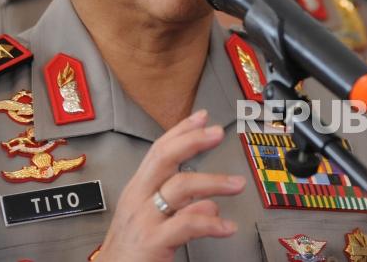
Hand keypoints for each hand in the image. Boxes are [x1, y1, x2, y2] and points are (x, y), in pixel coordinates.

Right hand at [96, 109, 245, 260]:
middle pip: (165, 158)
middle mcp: (138, 199)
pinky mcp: (153, 241)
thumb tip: (209, 202)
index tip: (201, 118)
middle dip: (192, 141)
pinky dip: (211, 223)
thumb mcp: (150, 223)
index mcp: (137, 191)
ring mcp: (145, 219)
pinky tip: (227, 226)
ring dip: (213, 182)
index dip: (180, 131)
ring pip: (181, 187)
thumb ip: (179, 209)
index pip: (158, 151)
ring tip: (237, 184)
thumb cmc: (129, 254)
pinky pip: (187, 224)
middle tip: (217, 133)